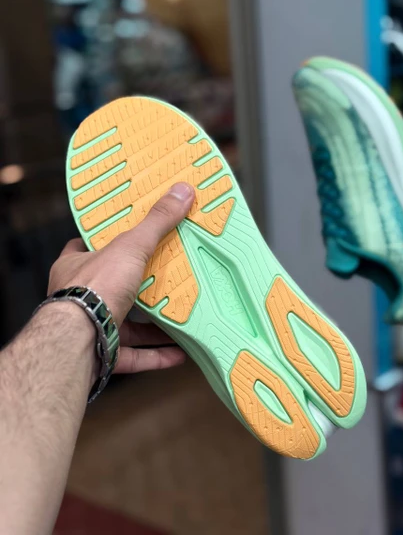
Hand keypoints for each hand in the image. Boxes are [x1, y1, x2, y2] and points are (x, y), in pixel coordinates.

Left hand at [48, 182, 194, 373]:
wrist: (79, 341)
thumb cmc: (94, 288)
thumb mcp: (130, 246)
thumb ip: (156, 222)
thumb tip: (181, 192)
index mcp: (77, 266)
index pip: (88, 248)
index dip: (108, 242)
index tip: (132, 238)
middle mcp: (81, 297)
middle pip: (112, 288)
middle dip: (140, 287)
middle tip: (166, 279)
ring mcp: (92, 327)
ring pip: (126, 325)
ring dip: (154, 326)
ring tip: (181, 317)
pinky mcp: (104, 353)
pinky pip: (134, 354)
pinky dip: (157, 355)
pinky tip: (180, 352)